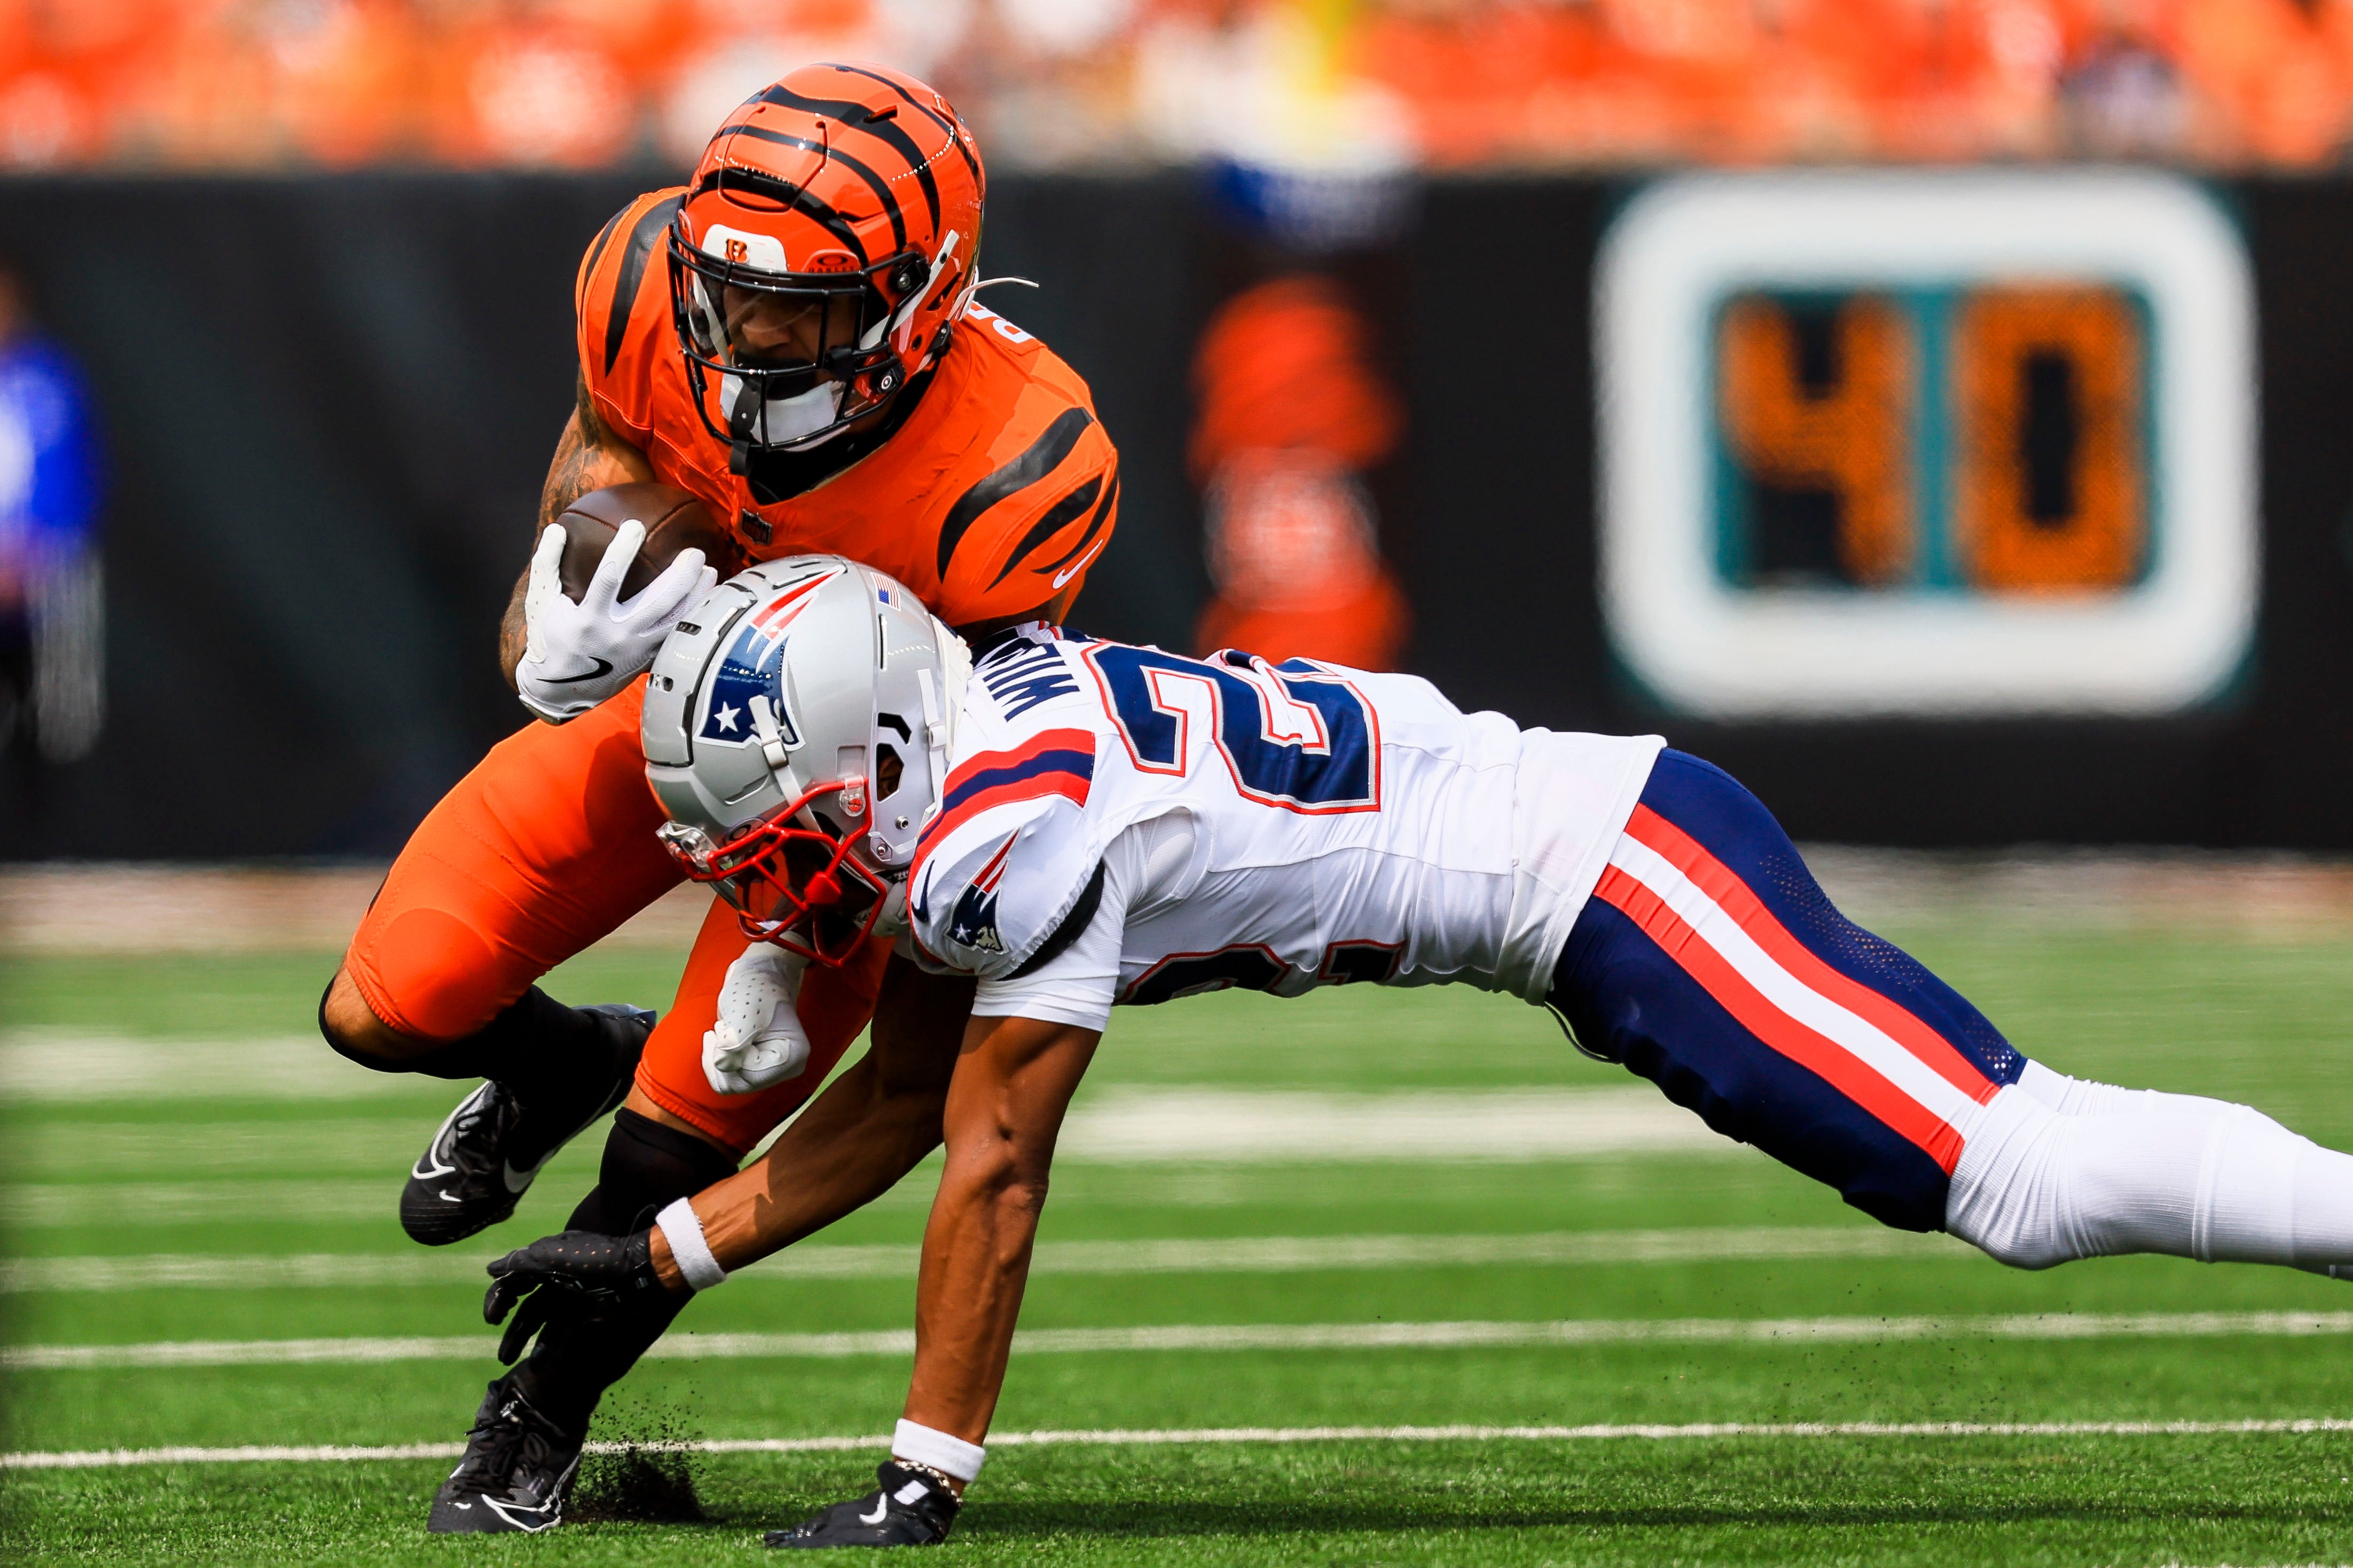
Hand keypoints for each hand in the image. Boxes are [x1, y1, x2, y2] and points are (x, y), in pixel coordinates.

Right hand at [483, 1228, 666, 1363]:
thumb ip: (522, 1263)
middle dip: (513, 1330)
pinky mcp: (588, 1310)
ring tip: (514, 1364)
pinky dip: (549, 1345)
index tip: (492, 1319)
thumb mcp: (554, 1256)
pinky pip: (563, 1329)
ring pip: (543, 1321)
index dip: (498, 1299)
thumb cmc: (596, 1260)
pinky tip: (540, 1362)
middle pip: (527, 1307)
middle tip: (504, 1356)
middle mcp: (557, 1278)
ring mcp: (573, 1295)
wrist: (639, 1271)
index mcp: (547, 1261)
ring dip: (527, 1341)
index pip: (514, 1281)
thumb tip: (491, 1270)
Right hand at [515, 520, 715, 721]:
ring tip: (710, 571)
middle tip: (695, 552)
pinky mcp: (647, 660)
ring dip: (696, 595)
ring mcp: (636, 650)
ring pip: (675, 620)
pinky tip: (706, 600)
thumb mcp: (540, 602)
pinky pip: (676, 636)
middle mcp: (617, 635)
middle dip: (681, 575)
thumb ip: (546, 564)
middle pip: (658, 602)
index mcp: (589, 619)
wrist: (560, 687)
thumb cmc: (551, 638)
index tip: (635, 526)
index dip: (622, 551)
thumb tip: (557, 529)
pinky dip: (692, 617)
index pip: (609, 579)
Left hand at [704, 944, 812, 1094]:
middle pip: (738, 1085)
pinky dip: (716, 1058)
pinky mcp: (755, 1065)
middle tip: (718, 1028)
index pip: (749, 1078)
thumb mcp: (744, 1012)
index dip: (728, 1058)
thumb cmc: (755, 987)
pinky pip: (727, 1076)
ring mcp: (770, 1068)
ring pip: (730, 1083)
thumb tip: (722, 1065)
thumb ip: (735, 1042)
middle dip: (720, 1058)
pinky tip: (719, 1035)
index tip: (722, 1028)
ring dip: (716, 1057)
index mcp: (792, 1058)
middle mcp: (784, 1069)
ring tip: (721, 1029)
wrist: (757, 974)